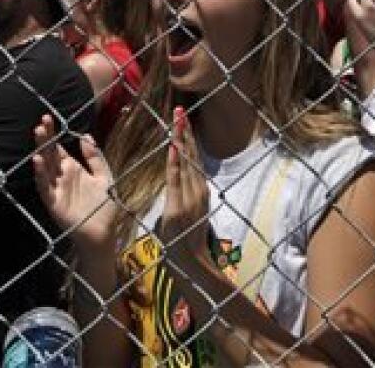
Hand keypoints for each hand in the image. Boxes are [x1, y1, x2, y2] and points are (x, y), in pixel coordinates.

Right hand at [32, 114, 118, 248]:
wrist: (104, 233)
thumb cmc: (105, 207)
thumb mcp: (105, 177)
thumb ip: (95, 158)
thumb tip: (86, 135)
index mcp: (74, 169)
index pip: (59, 148)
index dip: (54, 134)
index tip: (48, 118)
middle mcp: (62, 177)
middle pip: (50, 154)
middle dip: (46, 138)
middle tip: (42, 122)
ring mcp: (56, 189)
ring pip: (45, 166)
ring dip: (41, 150)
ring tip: (38, 134)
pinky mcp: (53, 202)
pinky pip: (44, 186)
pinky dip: (40, 174)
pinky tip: (37, 160)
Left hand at [160, 106, 210, 265]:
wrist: (192, 264)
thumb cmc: (187, 241)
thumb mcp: (189, 213)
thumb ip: (186, 195)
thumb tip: (181, 182)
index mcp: (200, 190)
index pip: (194, 158)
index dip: (189, 138)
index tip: (184, 120)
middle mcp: (199, 190)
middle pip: (191, 155)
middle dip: (185, 132)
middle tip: (179, 110)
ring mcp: (190, 198)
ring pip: (185, 163)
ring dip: (180, 140)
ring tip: (177, 121)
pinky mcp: (178, 207)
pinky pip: (175, 180)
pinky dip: (175, 163)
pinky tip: (173, 148)